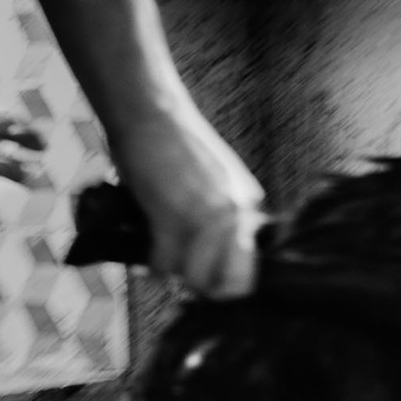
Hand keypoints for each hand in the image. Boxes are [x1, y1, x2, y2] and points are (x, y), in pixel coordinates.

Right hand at [118, 113, 265, 299]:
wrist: (152, 112)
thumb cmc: (177, 147)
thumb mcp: (219, 183)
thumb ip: (226, 218)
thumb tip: (216, 261)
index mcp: (251, 208)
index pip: (252, 274)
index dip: (228, 287)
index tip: (206, 284)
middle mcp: (237, 216)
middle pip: (227, 286)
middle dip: (202, 288)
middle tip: (182, 278)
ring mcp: (208, 217)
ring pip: (195, 278)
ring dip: (173, 274)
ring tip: (161, 259)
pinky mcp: (173, 216)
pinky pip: (165, 263)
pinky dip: (152, 265)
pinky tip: (147, 255)